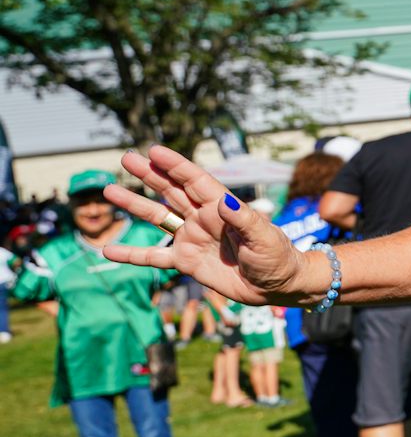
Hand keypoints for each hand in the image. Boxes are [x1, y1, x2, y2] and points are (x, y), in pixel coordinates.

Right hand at [99, 145, 311, 305]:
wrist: (276, 286)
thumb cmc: (276, 257)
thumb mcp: (264, 238)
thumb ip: (245, 220)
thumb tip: (226, 200)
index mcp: (222, 207)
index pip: (194, 181)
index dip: (175, 165)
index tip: (154, 150)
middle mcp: (203, 218)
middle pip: (171, 191)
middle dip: (149, 174)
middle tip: (125, 158)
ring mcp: (192, 238)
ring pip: (157, 217)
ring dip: (134, 205)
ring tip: (109, 191)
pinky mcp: (186, 262)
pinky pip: (154, 257)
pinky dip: (132, 255)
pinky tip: (107, 251)